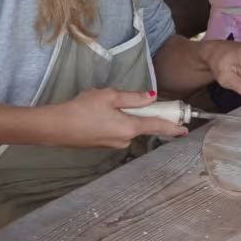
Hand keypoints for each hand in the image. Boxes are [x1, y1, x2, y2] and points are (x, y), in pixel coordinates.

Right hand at [50, 88, 186, 147]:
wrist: (56, 127)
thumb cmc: (82, 109)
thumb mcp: (109, 96)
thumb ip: (132, 97)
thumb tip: (151, 97)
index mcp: (130, 128)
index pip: (157, 126)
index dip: (172, 127)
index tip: (184, 130)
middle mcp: (124, 140)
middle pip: (140, 125)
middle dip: (136, 112)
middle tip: (119, 99)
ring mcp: (112, 144)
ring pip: (126, 127)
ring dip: (120, 115)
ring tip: (98, 103)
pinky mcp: (102, 144)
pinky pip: (114, 130)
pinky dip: (111, 121)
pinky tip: (93, 112)